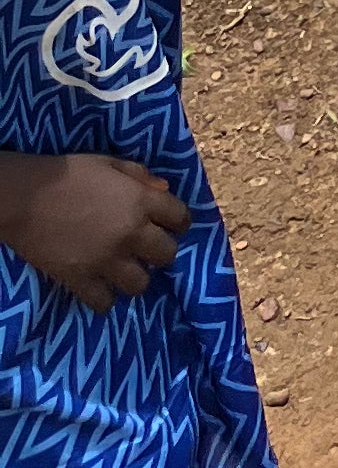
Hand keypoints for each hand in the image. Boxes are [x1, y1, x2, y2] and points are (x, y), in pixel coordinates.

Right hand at [0, 152, 190, 313]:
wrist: (27, 197)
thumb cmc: (70, 173)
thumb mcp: (111, 164)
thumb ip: (142, 176)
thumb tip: (164, 192)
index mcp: (141, 202)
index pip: (181, 218)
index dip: (178, 221)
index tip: (171, 224)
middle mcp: (131, 235)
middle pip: (167, 255)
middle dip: (161, 251)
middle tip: (147, 248)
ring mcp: (107, 261)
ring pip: (140, 285)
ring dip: (136, 277)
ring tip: (124, 269)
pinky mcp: (81, 281)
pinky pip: (105, 303)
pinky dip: (105, 298)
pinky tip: (100, 286)